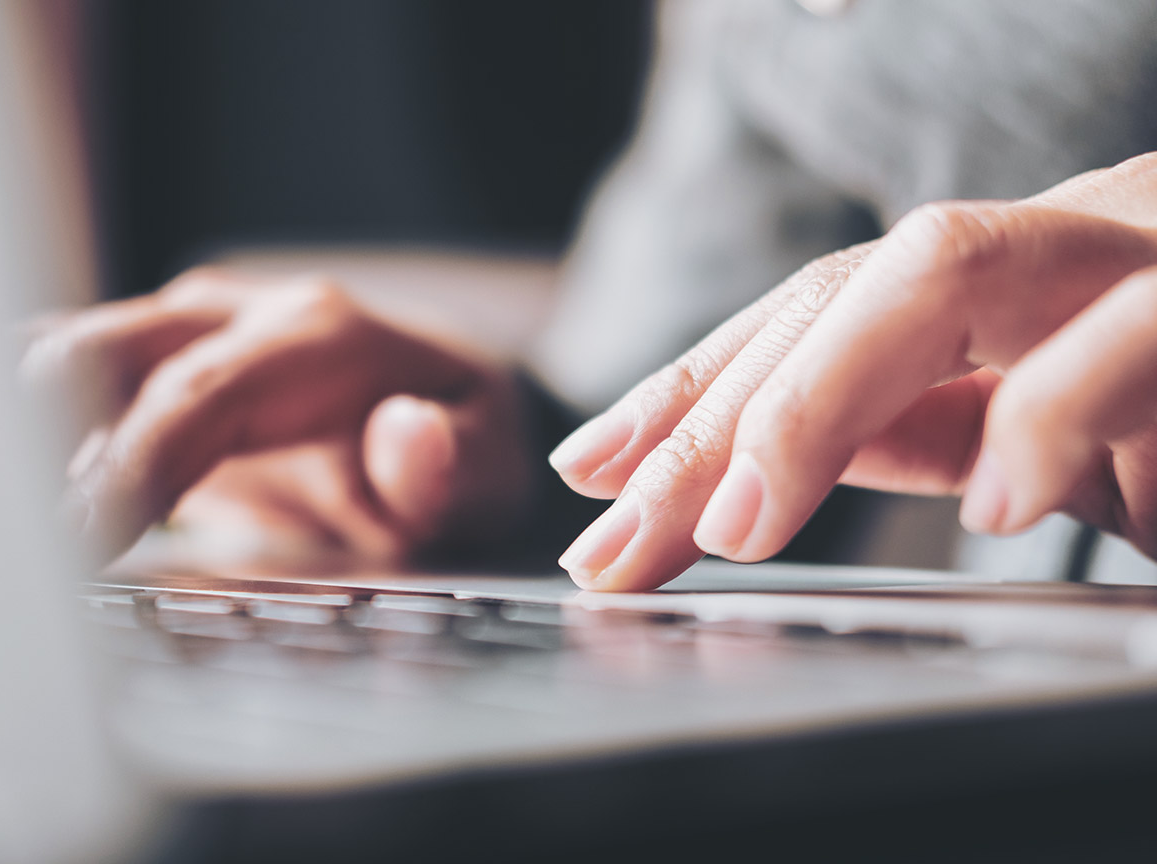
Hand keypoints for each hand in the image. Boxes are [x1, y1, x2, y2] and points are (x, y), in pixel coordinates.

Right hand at [21, 268, 529, 563]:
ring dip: (14, 435)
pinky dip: (11, 424)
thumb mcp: (491, 470)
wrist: (432, 409)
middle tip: (10, 543)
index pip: (201, 393)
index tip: (80, 536)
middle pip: (100, 354)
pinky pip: (56, 380)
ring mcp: (177, 335)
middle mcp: (231, 317)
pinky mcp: (142, 368)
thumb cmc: (457, 446)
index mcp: (313, 335)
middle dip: (39, 442)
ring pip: (59, 359)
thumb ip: (453, 464)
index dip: (134, 462)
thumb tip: (403, 435)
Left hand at [549, 153, 1156, 589]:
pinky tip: (992, 498)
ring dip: (817, 394)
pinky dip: (1053, 407)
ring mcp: (1147, 255)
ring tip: (731, 522)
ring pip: (948, 266)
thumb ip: (902, 423)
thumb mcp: (1033, 427)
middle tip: (620, 538)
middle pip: (838, 289)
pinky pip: (1137, 333)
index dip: (688, 389)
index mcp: (999, 284)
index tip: (591, 480)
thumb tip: (727, 471)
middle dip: (715, 413)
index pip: (804, 313)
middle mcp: (1056, 245)